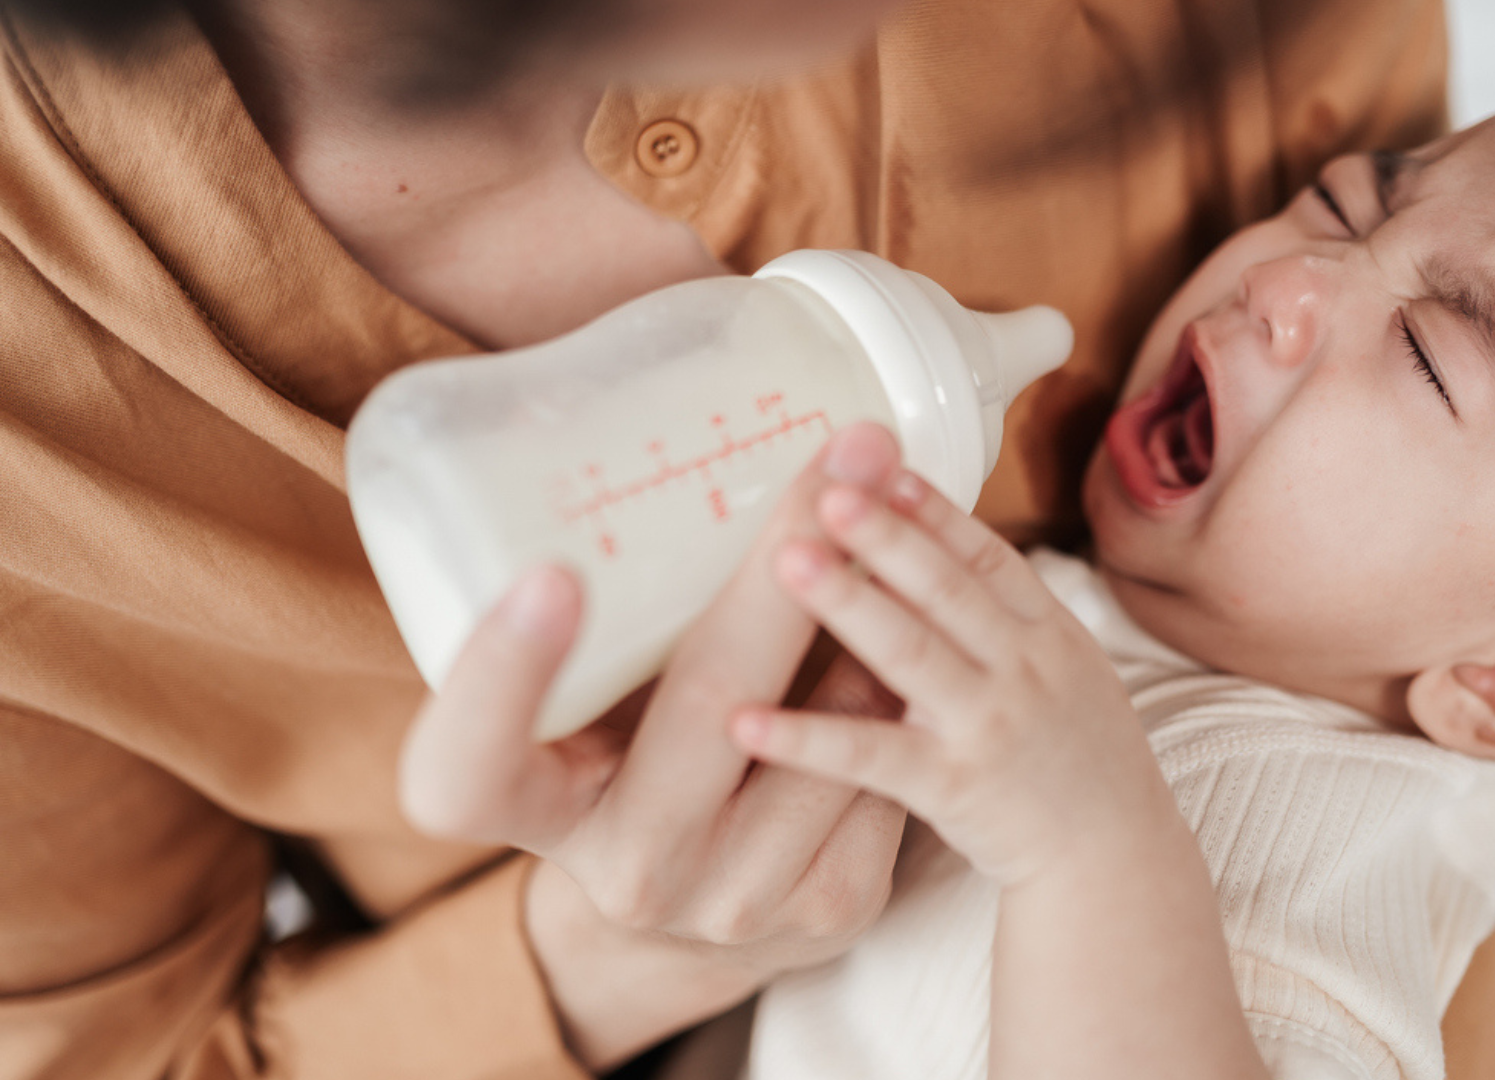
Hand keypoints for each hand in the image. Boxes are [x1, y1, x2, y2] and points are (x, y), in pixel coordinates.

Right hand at [396, 426, 909, 1068]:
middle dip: (778, 573)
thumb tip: (588, 405)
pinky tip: (915, 604)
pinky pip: (885, 761)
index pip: (464, 771)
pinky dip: (903, 671)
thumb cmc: (625, 736)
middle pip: (704, 710)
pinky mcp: (835, 903)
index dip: (499, 683)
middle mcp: (626, 870)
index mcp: (525, 811)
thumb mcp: (580, 683)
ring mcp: (737, 897)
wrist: (707, 877)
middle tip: (834, 457)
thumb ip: (592, 599)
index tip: (551, 573)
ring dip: (871, 612)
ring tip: (890, 509)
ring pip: (822, 730)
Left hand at [728, 442, 1167, 886]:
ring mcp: (990, 726)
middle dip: (885, 534)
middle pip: (946, 589)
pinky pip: (870, 758)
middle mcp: (1023, 668)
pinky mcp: (955, 787)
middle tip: (826, 487)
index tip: (884, 464)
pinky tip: (746, 721)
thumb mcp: (1065, 668)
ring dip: (848, 603)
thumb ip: (1000, 614)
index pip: (986, 557)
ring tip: (786, 561)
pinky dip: (807, 739)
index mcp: (1048, 632)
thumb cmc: (1074, 757)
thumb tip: (925, 543)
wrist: (1115, 858)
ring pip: (911, 654)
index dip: (933, 511)